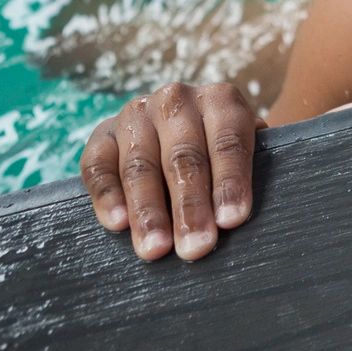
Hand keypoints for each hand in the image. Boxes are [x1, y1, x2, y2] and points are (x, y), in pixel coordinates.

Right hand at [80, 82, 262, 261]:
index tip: (232, 220)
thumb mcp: (247, 150)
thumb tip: (242, 213)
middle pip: (183, 157)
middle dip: (190, 206)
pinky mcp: (102, 135)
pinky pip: (98, 166)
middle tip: (196, 247)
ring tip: (156, 249)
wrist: (178, 130)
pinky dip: (107, 196)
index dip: (230, 181)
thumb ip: (253, 171)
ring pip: (141, 166)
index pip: (228, 141)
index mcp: (221, 100)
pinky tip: (117, 224)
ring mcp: (136, 115)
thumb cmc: (222, 154)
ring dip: (148, 211)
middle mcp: (176, 100)